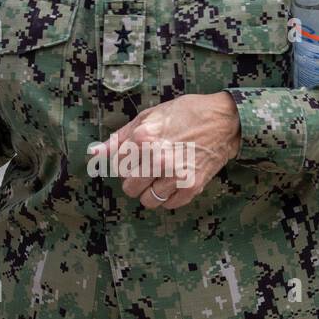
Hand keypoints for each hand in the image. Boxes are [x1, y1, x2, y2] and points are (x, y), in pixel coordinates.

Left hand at [88, 92, 240, 210]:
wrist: (224, 121)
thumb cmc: (184, 113)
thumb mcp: (148, 117)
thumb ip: (119, 138)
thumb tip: (94, 153)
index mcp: (143, 139)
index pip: (117, 166)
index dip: (124, 162)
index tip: (135, 156)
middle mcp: (157, 158)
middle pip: (130, 187)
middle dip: (135, 180)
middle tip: (147, 168)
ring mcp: (175, 174)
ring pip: (148, 200)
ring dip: (151, 191)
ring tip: (161, 176)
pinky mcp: (192, 186)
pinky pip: (169, 205)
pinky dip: (169, 197)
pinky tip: (174, 181)